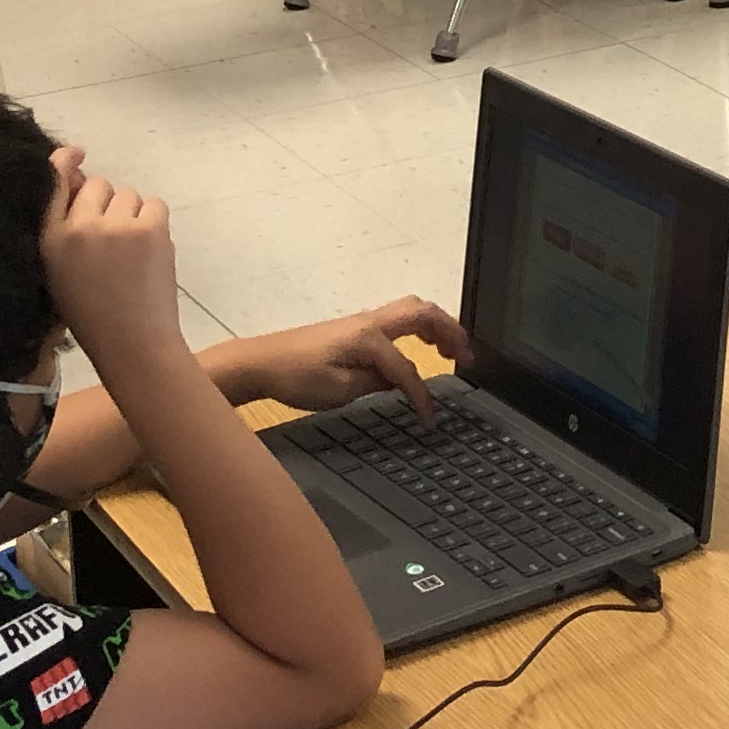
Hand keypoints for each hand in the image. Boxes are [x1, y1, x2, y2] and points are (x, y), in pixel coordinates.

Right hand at [41, 150, 182, 369]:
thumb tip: (78, 180)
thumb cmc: (92, 315)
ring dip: (132, 215)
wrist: (132, 344)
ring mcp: (116, 225)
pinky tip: (148, 251)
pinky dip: (154, 222)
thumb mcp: (60, 272)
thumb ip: (64, 230)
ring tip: (130, 253)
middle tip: (113, 239)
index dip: (64, 162)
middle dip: (107, 204)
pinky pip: (154, 205)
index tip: (76, 154)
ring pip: (128, 195)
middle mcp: (79, 227)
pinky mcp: (149, 228)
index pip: (52, 183)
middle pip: (98, 184)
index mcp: (50, 240)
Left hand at [232, 299, 475, 424]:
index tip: (430, 418)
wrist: (261, 363)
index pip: (407, 369)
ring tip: (451, 349)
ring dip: (437, 325)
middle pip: (423, 314)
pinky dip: (419, 327)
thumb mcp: (338, 392)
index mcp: (367, 339)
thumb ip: (375, 384)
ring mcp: (362, 321)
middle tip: (467, 357)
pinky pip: (398, 318)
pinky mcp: (354, 327)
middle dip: (451, 332)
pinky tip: (418, 348)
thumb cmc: (295, 378)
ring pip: (412, 310)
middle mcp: (369, 322)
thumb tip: (400, 382)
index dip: (423, 396)